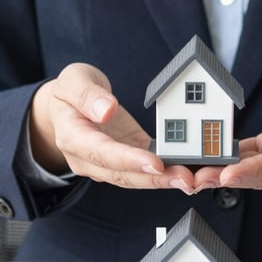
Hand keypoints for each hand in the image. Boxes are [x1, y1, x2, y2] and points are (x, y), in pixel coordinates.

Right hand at [29, 63, 194, 192]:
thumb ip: (87, 94)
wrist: (65, 108)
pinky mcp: (127, 161)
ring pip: (138, 178)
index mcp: (73, 138)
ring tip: (196, 179)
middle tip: (187, 178)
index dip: (128, 159)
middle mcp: (90, 160)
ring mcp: (108, 165)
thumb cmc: (69, 92)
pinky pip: (147, 171)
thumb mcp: (73, 80)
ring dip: (167, 181)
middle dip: (157, 179)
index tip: (154, 162)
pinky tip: (193, 172)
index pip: (101, 153)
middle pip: (124, 175)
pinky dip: (170, 173)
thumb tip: (107, 110)